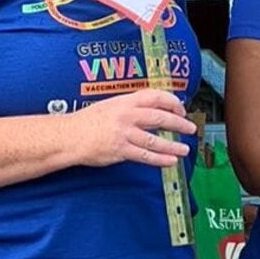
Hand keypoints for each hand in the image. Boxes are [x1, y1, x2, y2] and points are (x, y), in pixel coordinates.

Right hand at [70, 88, 196, 167]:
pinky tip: (170, 161)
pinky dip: (160, 159)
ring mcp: (124, 134)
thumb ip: (131, 106)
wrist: (69, 136)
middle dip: (179, 124)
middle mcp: (127, 115)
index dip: (172, 102)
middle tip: (190, 129)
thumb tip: (153, 110)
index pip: (156, 97)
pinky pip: (145, 156)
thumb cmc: (88, 121)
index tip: (181, 109)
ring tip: (184, 149)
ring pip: (156, 140)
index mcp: (126, 101)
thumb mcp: (111, 105)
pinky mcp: (120, 150)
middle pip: (160, 118)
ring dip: (173, 146)